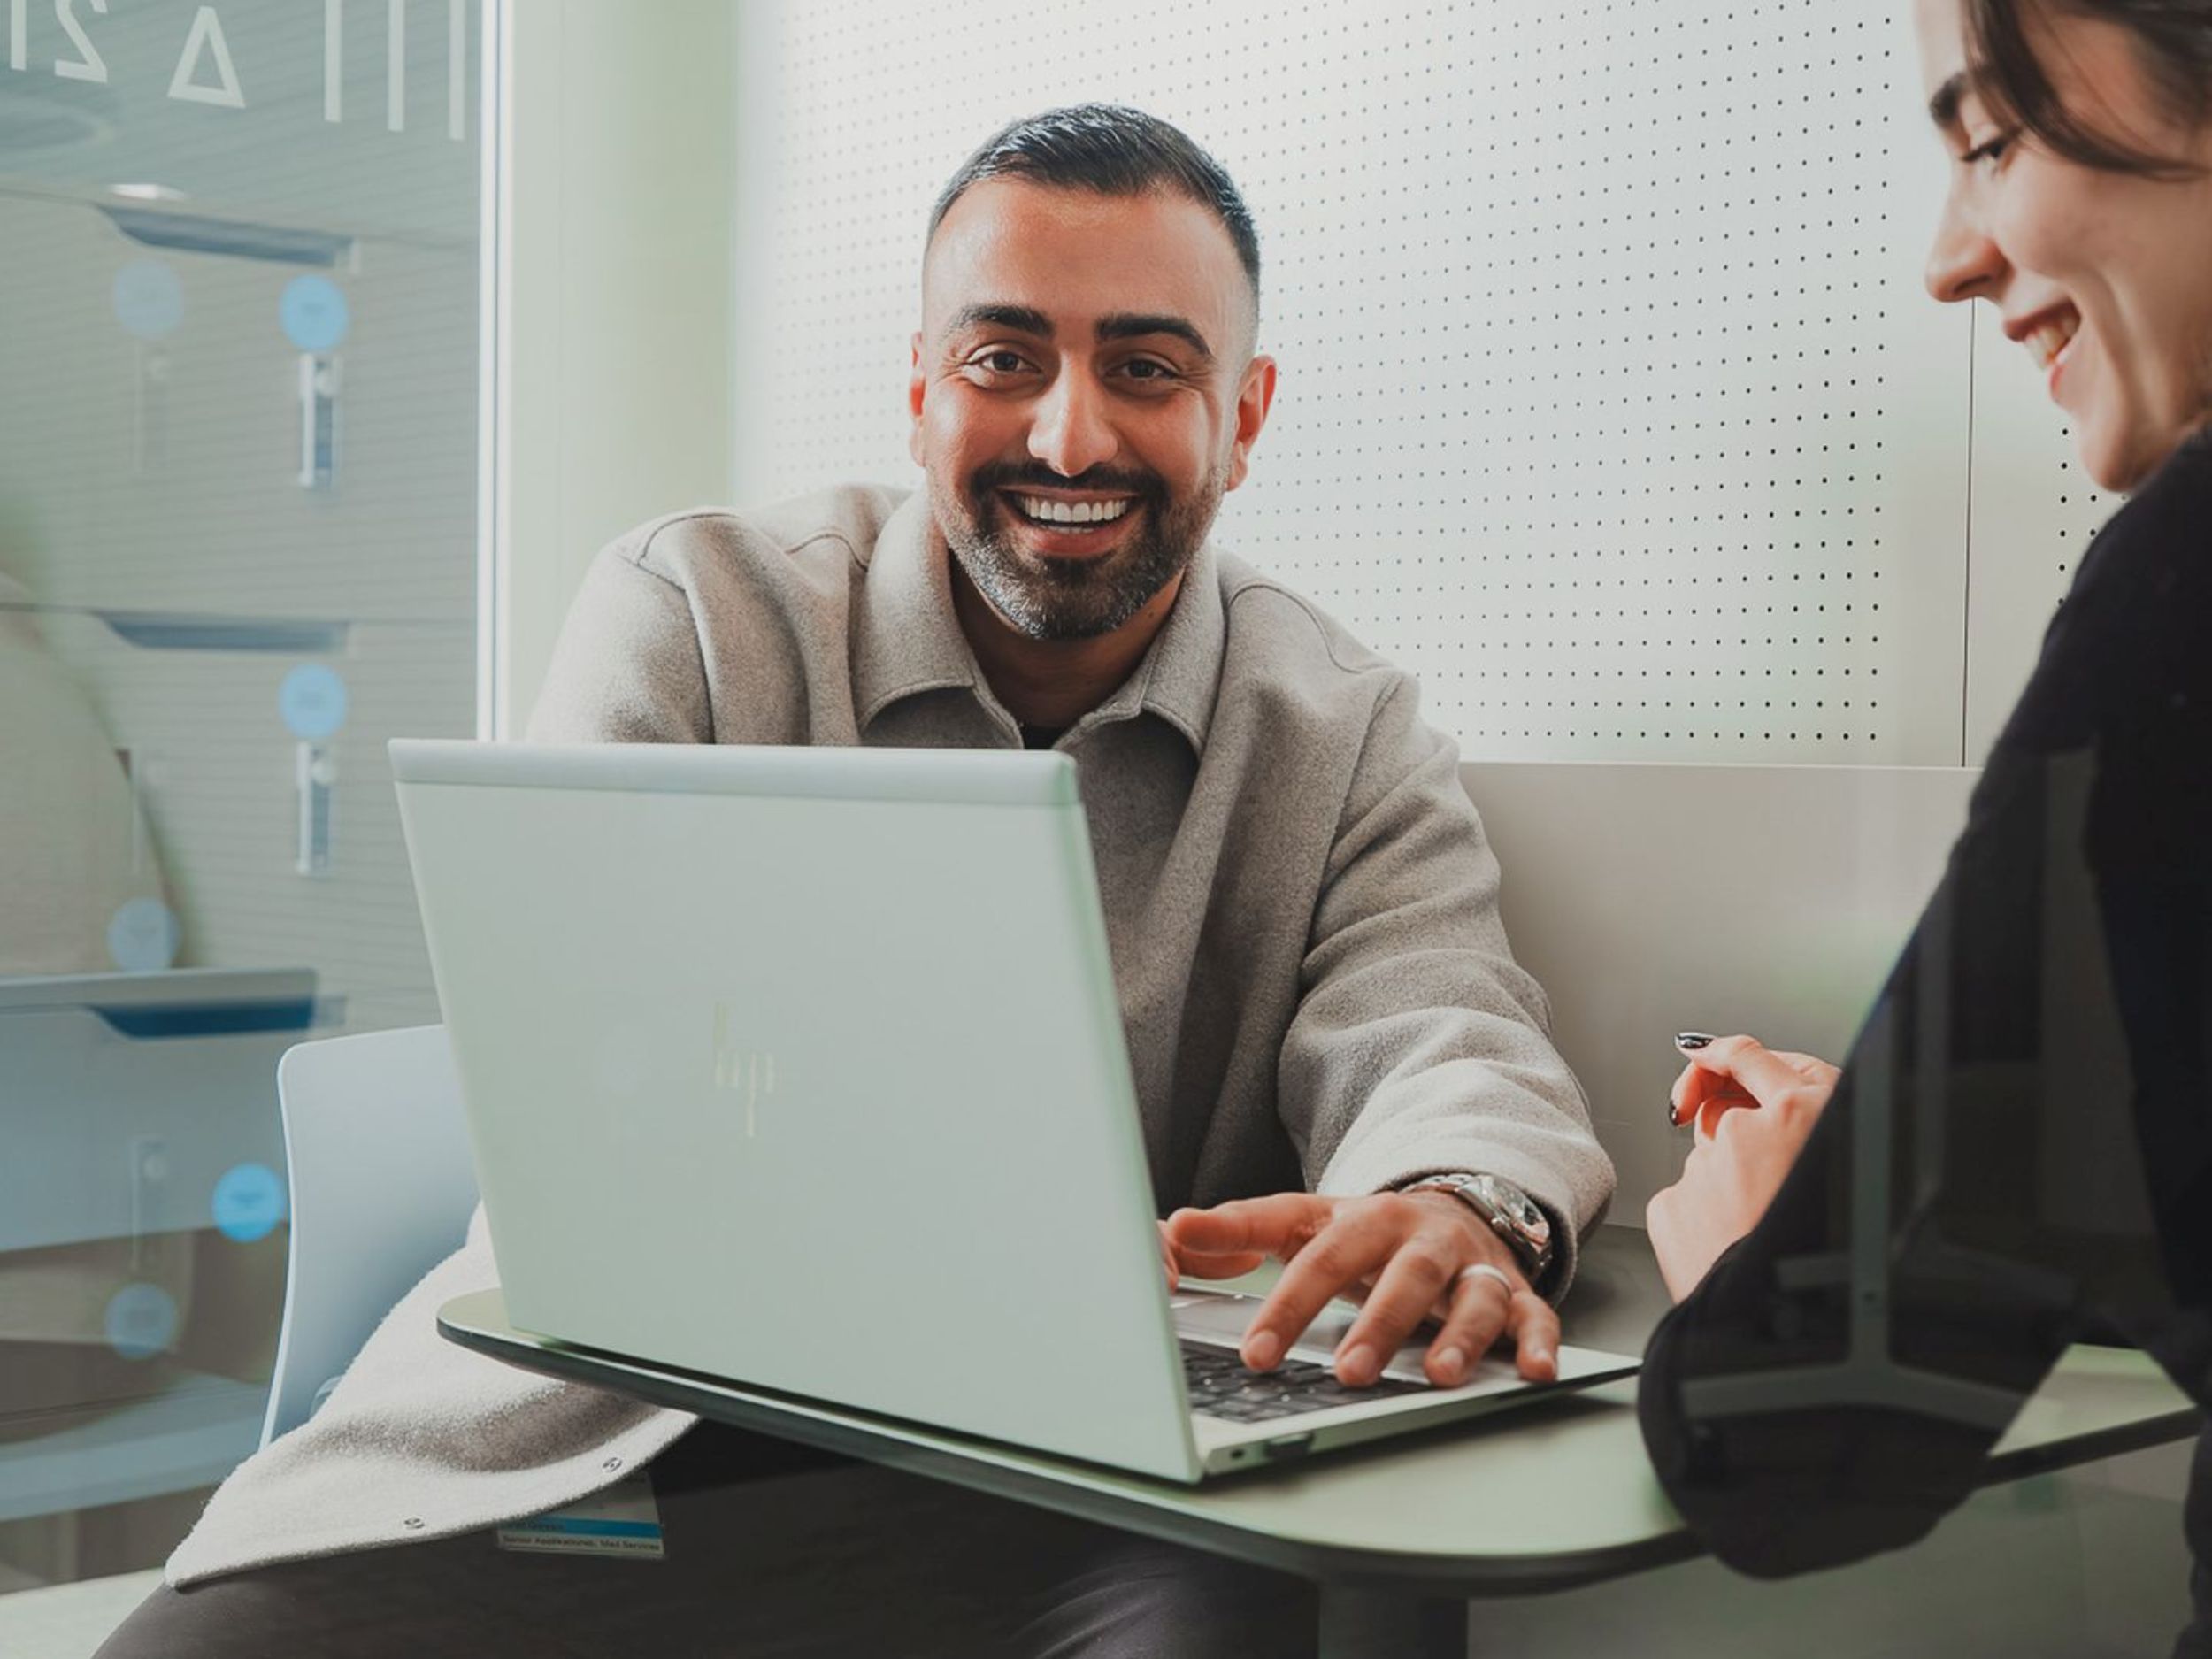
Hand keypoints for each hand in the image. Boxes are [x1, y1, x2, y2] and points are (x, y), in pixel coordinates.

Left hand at [1164, 1191, 1559, 1387]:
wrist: (1454, 1209)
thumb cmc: (1371, 1230)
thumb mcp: (1304, 1220)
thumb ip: (1240, 1227)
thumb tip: (1175, 1228)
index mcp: (1368, 1219)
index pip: (1322, 1259)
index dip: (1289, 1306)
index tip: (1259, 1354)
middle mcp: (1425, 1241)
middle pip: (1404, 1277)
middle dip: (1379, 1324)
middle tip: (1349, 1371)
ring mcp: (1473, 1268)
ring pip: (1473, 1299)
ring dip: (1458, 1337)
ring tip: (1437, 1376)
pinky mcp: (1516, 1293)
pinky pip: (1535, 1316)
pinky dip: (1538, 1342)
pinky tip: (1533, 1371)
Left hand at [1647, 1034, 1838, 1300]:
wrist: (1781, 1330)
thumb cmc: (1829, 1262)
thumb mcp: (1844, 1170)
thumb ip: (1813, 1130)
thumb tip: (1784, 1107)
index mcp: (1808, 1113)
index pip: (1755, 1057)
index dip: (1730, 1056)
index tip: (1712, 1054)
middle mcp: (1753, 1128)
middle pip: (1727, 1111)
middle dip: (1732, 1132)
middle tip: (1753, 1173)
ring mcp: (1707, 1164)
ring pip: (1708, 1161)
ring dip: (1726, 1186)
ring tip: (1757, 1232)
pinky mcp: (1673, 1199)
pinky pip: (1686, 1199)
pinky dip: (1702, 1218)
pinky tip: (1729, 1247)